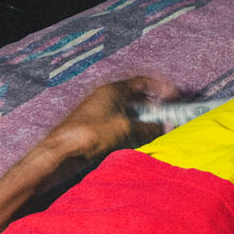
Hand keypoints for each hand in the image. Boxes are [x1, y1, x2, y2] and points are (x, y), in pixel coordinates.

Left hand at [44, 75, 181, 167]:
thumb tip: (166, 128)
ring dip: (141, 121)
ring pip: (126, 112)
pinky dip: (129, 130)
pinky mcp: (92, 127)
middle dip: (152, 108)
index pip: (142, 81)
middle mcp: (105, 97)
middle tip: (165, 118)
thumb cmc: (91, 133)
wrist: (60, 152)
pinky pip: (117, 124)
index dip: (160, 87)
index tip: (173, 96)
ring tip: (153, 132)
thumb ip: (149, 128)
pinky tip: (134, 141)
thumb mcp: (126, 129)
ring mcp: (97, 112)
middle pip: (135, 98)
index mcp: (113, 90)